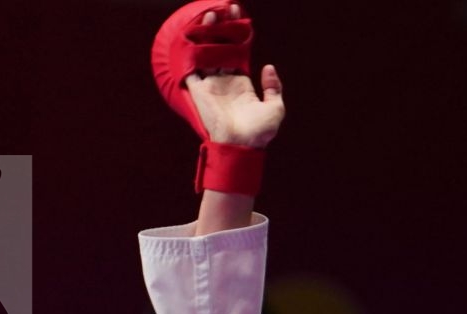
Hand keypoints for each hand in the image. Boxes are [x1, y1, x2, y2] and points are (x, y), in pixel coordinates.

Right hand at [185, 6, 283, 147]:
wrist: (241, 146)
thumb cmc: (260, 132)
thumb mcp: (276, 108)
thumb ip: (274, 87)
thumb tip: (268, 66)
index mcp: (241, 84)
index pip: (237, 53)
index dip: (238, 36)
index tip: (239, 17)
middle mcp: (224, 82)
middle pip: (220, 49)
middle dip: (222, 29)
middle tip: (223, 9)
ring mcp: (211, 85)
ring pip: (206, 54)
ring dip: (207, 35)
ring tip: (211, 14)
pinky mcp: (199, 90)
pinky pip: (192, 68)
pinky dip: (191, 52)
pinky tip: (194, 34)